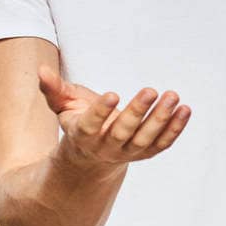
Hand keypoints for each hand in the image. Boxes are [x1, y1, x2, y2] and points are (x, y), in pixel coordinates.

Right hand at [37, 63, 191, 166]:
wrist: (92, 155)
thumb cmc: (79, 121)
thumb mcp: (64, 105)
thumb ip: (54, 89)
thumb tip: (41, 70)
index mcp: (83, 135)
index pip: (91, 125)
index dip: (101, 111)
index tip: (113, 93)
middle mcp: (106, 147)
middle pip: (123, 132)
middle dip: (137, 112)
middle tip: (151, 90)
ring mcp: (127, 152)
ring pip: (146, 140)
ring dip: (161, 119)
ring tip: (174, 96)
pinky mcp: (145, 153)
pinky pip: (162, 144)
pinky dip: (175, 128)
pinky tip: (185, 110)